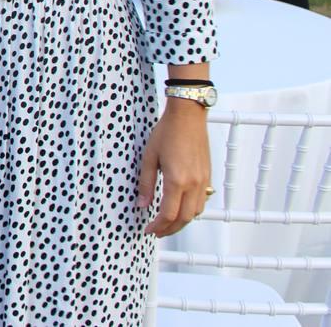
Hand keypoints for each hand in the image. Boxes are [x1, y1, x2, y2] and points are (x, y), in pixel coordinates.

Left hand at [138, 100, 210, 236]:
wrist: (188, 117)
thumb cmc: (166, 133)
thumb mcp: (149, 157)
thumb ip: (146, 183)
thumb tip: (141, 204)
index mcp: (177, 180)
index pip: (168, 214)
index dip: (157, 226)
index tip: (148, 230)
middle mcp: (194, 184)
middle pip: (184, 218)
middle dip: (170, 229)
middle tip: (157, 232)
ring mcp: (203, 181)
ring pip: (196, 212)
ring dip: (182, 222)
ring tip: (167, 224)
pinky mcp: (207, 176)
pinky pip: (202, 202)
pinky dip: (191, 211)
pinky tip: (181, 209)